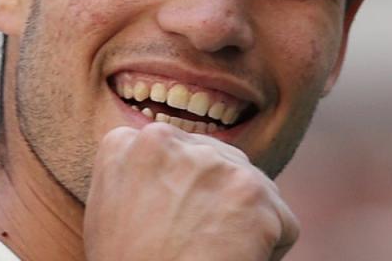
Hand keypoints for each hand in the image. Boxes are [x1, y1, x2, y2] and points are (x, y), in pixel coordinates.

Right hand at [84, 122, 298, 260]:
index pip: (179, 152)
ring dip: (246, 219)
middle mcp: (171, 141)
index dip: (185, 191)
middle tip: (200, 242)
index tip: (176, 221)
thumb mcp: (108, 205)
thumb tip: (174, 169)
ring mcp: (214, 164)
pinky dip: (271, 249)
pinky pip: (282, 221)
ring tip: (218, 254)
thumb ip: (139, 171)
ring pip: (255, 187)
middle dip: (220, 199)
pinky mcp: (252, 193)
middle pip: (221, 163)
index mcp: (129, 143)